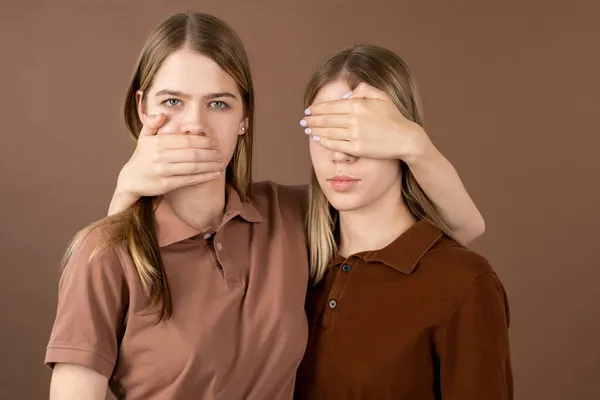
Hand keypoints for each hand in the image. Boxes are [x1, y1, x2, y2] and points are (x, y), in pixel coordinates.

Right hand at [116, 113, 225, 198]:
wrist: (131, 179)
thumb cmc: (143, 156)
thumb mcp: (144, 137)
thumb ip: (152, 123)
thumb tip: (163, 114)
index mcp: (158, 142)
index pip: (186, 140)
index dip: (203, 141)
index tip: (215, 142)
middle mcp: (160, 156)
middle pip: (192, 153)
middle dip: (210, 153)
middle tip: (221, 152)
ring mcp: (163, 171)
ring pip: (193, 167)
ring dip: (210, 165)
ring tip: (221, 162)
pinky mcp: (166, 184)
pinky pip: (189, 179)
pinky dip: (204, 176)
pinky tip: (215, 174)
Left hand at [301, 83, 431, 164]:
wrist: (405, 138)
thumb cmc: (393, 117)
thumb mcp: (381, 96)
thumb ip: (363, 89)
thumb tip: (346, 94)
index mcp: (358, 104)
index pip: (331, 106)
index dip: (317, 108)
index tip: (309, 110)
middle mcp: (354, 119)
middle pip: (326, 119)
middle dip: (312, 119)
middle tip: (304, 120)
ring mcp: (354, 134)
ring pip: (328, 131)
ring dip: (315, 129)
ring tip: (307, 129)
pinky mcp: (356, 148)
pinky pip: (334, 144)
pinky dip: (323, 141)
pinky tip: (317, 138)